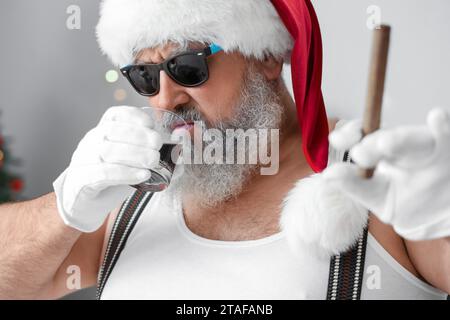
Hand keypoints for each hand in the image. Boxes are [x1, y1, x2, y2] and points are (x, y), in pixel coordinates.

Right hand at [53, 106, 162, 231]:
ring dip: (135, 155)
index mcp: (102, 132)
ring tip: (153, 162)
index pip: (116, 115)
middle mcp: (91, 142)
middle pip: (113, 132)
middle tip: (157, 147)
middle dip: (139, 137)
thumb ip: (150, 155)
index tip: (152, 126)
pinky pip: (102, 173)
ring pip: (107, 151)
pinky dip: (125, 173)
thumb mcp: (130, 162)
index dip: (135, 117)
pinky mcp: (82, 180)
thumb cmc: (110, 179)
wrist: (83, 203)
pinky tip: (141, 175)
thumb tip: (179, 153)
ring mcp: (83, 160)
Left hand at [324, 108, 449, 240]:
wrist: (443, 216)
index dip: (349, 134)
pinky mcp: (449, 151)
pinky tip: (436, 117)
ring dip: (400, 139)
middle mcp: (406, 144)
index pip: (364, 133)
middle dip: (372, 143)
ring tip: (385, 144)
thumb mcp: (377, 196)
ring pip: (415, 138)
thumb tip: (327, 174)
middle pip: (388, 135)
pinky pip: (446, 137)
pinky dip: (442, 129)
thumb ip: (353, 185)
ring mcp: (431, 148)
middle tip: (360, 154)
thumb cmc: (408, 202)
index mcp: (384, 150)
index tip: (336, 140)